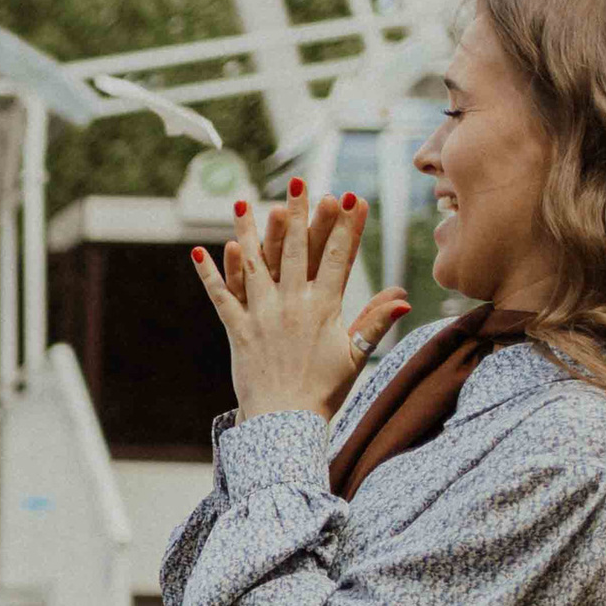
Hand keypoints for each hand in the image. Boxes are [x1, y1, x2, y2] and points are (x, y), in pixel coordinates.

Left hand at [194, 181, 408, 419]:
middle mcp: (292, 305)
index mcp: (324, 309)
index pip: (338, 258)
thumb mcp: (356, 356)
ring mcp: (263, 315)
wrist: (286, 423)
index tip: (351, 198)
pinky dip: (211, 274)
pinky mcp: (238, 329)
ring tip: (246, 203)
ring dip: (250, 232)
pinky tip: (202, 250)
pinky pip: (222, 297)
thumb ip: (376, 322)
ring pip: (255, 265)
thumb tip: (403, 297)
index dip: (346, 226)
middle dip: (300, 214)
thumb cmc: (324, 391)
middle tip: (301, 182)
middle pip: (296, 250)